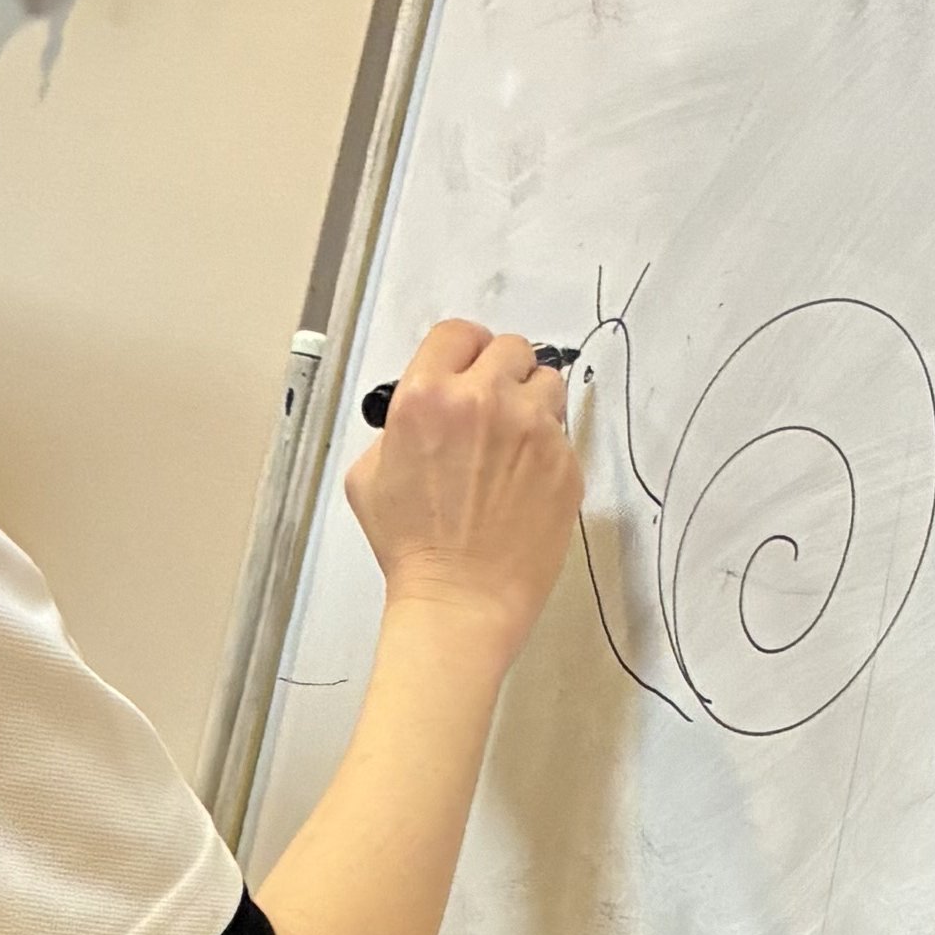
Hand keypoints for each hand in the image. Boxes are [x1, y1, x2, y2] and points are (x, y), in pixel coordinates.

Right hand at [344, 322, 583, 665]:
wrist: (460, 600)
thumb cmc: (412, 547)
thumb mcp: (369, 476)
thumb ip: (396, 426)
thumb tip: (422, 413)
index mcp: (427, 396)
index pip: (457, 333)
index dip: (462, 350)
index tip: (467, 368)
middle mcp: (484, 400)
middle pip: (510, 348)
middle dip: (501, 373)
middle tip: (492, 408)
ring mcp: (532, 430)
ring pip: (547, 383)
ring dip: (532, 403)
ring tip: (514, 443)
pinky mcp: (564, 461)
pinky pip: (562, 434)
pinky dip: (547, 449)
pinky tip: (524, 482)